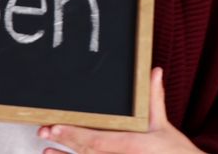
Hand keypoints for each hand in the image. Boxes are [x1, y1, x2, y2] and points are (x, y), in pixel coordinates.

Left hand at [38, 67, 203, 153]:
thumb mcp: (163, 124)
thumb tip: (154, 71)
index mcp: (132, 145)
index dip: (74, 133)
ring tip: (46, 151)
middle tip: (43, 131)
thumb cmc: (173, 150)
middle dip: (64, 141)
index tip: (56, 126)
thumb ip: (154, 98)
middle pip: (87, 151)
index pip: (97, 139)